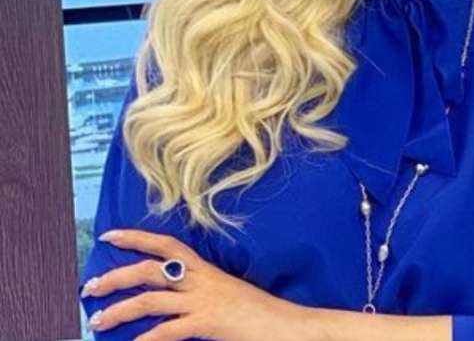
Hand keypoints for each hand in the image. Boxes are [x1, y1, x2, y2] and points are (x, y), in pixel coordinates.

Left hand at [82, 229, 318, 340]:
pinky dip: (145, 340)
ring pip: (150, 299)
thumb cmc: (261, 315)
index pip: (167, 245)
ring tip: (98, 320)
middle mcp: (203, 281)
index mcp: (207, 271)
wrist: (290, 325)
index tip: (110, 235)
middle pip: (149, 270)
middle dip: (115, 276)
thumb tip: (175, 301)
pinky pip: (168, 330)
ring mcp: (205, 301)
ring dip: (118, 310)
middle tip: (90, 287)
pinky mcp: (209, 322)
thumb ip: (202, 294)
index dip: (137, 237)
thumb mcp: (229, 295)